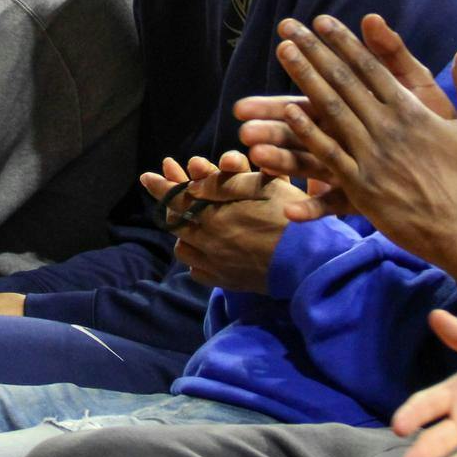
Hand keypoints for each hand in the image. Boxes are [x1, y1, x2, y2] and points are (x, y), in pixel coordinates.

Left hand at [141, 152, 301, 290]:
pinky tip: (203, 250)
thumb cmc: (289, 215)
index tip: (146, 175)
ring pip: (184, 248)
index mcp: (214, 216)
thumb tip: (192, 183)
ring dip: (182, 233)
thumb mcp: (260, 185)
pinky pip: (199, 271)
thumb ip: (223, 183)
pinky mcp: (228, 281)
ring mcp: (217, 264)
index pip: (177, 198)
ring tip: (187, 223)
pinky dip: (196, 258)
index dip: (161, 185)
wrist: (310, 260)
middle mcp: (209, 242)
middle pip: (177, 223)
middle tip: (165, 192)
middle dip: (169, 204)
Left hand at [267, 15, 456, 266]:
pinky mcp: (361, 187)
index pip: (371, 67)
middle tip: (288, 28)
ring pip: (330, 110)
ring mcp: (372, 156)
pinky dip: (308, 132)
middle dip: (314, 51)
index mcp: (413, 110)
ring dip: (304, 79)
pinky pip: (329, 154)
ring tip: (283, 54)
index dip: (344, 42)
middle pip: (344, 80)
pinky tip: (288, 112)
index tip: (321, 21)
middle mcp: (388, 127)